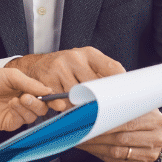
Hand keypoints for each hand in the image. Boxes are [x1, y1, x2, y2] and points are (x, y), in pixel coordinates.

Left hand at [0, 67, 54, 130]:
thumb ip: (31, 83)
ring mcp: (16, 114)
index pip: (46, 96)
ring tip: (19, 98)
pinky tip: (12, 104)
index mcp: (27, 89)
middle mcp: (24, 102)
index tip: (60, 101)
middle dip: (40, 103)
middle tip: (30, 96)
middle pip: (42, 108)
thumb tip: (49, 90)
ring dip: (29, 107)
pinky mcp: (8, 123)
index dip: (55, 99)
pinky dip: (19, 113)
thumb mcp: (12, 75)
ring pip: (33, 116)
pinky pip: (21, 122)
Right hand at [7, 47, 125, 110]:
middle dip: (97, 100)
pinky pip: (62, 102)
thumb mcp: (85, 63)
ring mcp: (60, 68)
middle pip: (95, 88)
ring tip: (77, 103)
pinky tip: (63, 102)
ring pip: (78, 98)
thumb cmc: (67, 67)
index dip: (119, 84)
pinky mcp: (47, 80)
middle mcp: (75, 58)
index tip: (123, 95)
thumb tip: (123, 89)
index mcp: (89, 53)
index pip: (112, 68)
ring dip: (78, 105)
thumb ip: (102, 73)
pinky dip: (64, 107)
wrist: (37, 65)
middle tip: (99, 107)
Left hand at [76, 109, 161, 161]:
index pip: (128, 122)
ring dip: (96, 148)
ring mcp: (149, 154)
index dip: (107, 124)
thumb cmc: (142, 116)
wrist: (156, 134)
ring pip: (117, 153)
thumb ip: (120, 103)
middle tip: (80, 133)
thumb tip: (92, 101)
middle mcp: (155, 138)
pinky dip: (102, 155)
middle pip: (121, 139)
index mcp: (154, 120)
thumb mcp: (137, 106)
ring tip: (81, 141)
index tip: (89, 122)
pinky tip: (91, 149)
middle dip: (97, 136)